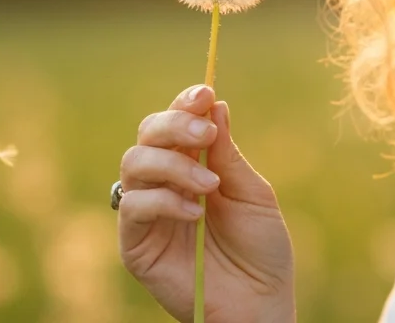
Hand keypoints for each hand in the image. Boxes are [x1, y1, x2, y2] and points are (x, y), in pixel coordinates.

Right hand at [118, 84, 295, 322]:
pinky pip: (132, 206)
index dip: (185, 103)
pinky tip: (194, 212)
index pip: (177, 122)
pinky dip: (163, 200)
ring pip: (134, 163)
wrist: (261, 303)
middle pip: (148, 133)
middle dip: (175, 124)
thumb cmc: (262, 251)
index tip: (204, 92)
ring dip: (173, 164)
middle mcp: (165, 182)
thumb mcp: (253, 194)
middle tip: (205, 134)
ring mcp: (148, 212)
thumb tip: (214, 104)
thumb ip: (228, 154)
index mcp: (194, 164)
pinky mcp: (135, 244)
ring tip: (209, 186)